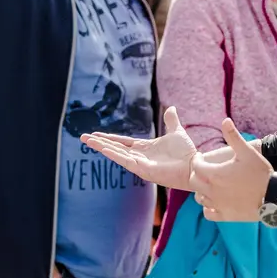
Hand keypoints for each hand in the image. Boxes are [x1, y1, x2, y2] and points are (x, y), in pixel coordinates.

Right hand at [82, 106, 196, 190]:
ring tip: (87, 141)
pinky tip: (101, 148)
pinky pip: (124, 161)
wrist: (194, 166)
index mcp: (144, 148)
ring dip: (101, 147)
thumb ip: (171, 121)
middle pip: (114, 148)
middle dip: (99, 143)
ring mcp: (139, 164)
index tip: (95, 134)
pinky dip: (112, 154)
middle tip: (82, 138)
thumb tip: (170, 108)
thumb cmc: (186, 153)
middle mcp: (139, 156)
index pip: (122, 142)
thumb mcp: (176, 131)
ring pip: (116, 154)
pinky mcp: (142, 170)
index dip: (109, 138)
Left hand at [191, 120, 272, 221]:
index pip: (196, 166)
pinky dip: (208, 207)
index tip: (202, 158)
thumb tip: (225, 120)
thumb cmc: (260, 172)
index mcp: (214, 174)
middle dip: (197, 174)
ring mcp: (218, 204)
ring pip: (199, 197)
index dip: (198, 160)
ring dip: (202, 190)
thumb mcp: (247, 151)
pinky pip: (208, 212)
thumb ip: (233, 136)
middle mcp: (212, 190)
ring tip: (211, 184)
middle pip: (194, 181)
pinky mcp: (224, 215)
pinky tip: (216, 201)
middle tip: (205, 170)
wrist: (274, 196)